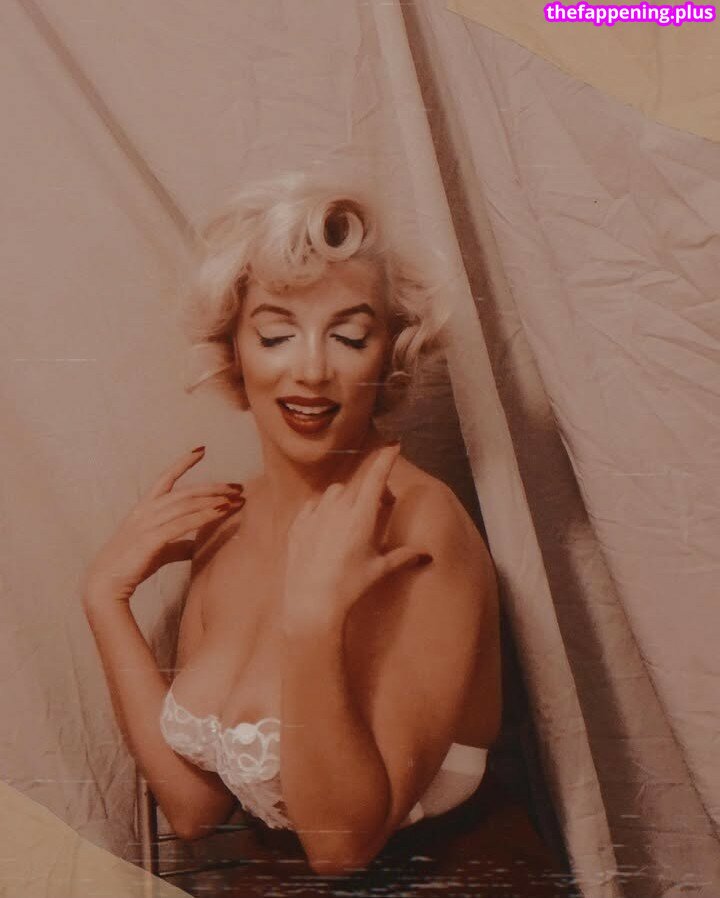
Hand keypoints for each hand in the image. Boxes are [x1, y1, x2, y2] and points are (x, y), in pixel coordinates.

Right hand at [82, 447, 243, 604]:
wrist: (105, 585)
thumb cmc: (131, 565)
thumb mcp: (158, 549)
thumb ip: (178, 543)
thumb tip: (198, 543)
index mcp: (144, 508)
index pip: (165, 478)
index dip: (183, 463)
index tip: (201, 450)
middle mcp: (146, 510)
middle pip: (186, 492)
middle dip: (214, 487)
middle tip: (239, 486)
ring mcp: (147, 523)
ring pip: (187, 504)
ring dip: (215, 500)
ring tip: (237, 498)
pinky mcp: (151, 539)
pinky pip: (183, 523)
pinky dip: (204, 516)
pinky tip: (222, 512)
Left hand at [282, 444, 430, 630]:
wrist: (311, 604)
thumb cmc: (349, 587)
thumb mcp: (378, 571)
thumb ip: (401, 557)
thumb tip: (424, 555)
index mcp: (360, 517)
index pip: (375, 478)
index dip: (385, 459)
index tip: (393, 445)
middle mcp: (337, 510)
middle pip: (357, 486)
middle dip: (370, 490)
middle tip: (379, 507)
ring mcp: (314, 516)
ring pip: (334, 492)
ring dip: (346, 497)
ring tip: (352, 517)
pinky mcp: (297, 526)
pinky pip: (313, 505)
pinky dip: (323, 508)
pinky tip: (327, 524)